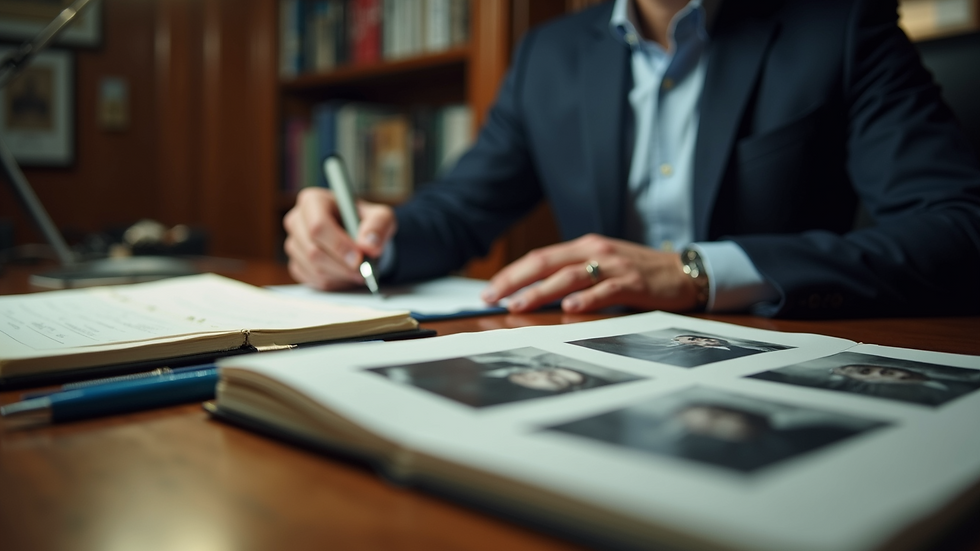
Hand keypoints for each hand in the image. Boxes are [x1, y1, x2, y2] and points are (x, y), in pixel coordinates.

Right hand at [283, 187, 396, 289]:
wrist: (358, 236)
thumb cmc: (366, 221)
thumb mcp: (381, 217)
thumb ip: (378, 226)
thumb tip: (369, 245)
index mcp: (313, 200)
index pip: (318, 226)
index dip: (338, 245)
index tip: (358, 258)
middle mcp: (297, 220)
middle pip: (313, 250)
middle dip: (341, 265)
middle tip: (364, 271)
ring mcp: (293, 243)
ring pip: (313, 268)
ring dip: (340, 275)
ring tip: (360, 273)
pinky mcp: (296, 263)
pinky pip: (312, 280)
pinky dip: (333, 282)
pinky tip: (347, 275)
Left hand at [480, 234, 699, 313]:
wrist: (685, 272)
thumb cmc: (638, 273)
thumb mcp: (602, 268)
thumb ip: (574, 277)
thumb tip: (536, 298)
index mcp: (584, 247)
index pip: (539, 258)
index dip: (512, 274)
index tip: (490, 291)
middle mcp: (595, 251)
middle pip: (546, 263)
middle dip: (515, 281)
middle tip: (492, 298)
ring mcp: (614, 265)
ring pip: (569, 276)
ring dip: (541, 292)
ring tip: (519, 305)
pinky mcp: (633, 282)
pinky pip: (605, 290)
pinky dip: (586, 299)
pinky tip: (569, 308)